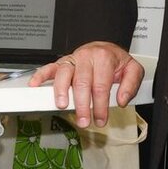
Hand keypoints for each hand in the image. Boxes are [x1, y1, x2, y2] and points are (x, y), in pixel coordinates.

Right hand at [29, 40, 143, 127]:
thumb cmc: (115, 61)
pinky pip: (49, 67)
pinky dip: (40, 75)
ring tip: (62, 105)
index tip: (100, 119)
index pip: (101, 86)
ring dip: (61, 91)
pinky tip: (35, 84)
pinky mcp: (62, 62)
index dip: (100, 105)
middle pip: (82, 83)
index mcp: (104, 58)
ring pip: (64, 74)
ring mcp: (72, 59)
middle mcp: (86, 57)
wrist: (105, 48)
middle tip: (83, 120)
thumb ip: (131, 84)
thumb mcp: (132, 69)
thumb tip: (121, 100)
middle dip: (82, 105)